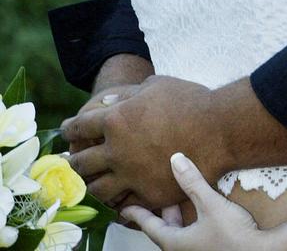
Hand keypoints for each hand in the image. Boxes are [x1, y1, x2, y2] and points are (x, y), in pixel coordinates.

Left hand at [62, 76, 223, 207]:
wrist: (218, 129)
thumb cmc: (189, 101)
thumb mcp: (156, 85)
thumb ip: (128, 95)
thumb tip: (109, 103)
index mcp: (116, 120)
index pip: (80, 126)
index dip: (70, 127)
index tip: (67, 129)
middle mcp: (117, 152)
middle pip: (82, 162)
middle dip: (73, 160)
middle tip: (72, 159)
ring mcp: (132, 176)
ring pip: (98, 189)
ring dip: (91, 184)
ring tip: (91, 181)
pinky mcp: (149, 194)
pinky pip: (124, 203)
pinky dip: (117, 200)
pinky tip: (117, 196)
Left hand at [121, 154, 286, 250]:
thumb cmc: (232, 234)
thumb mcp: (210, 204)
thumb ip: (192, 182)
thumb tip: (175, 158)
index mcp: (175, 243)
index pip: (150, 226)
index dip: (138, 214)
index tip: (125, 207)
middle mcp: (182, 250)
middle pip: (165, 229)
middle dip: (161, 210)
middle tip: (156, 191)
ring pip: (179, 233)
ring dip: (178, 216)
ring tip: (179, 196)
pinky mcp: (210, 249)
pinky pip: (192, 235)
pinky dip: (190, 221)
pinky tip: (199, 209)